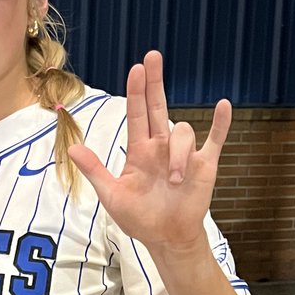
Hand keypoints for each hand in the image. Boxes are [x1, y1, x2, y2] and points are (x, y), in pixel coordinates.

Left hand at [67, 51, 229, 249]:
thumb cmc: (138, 218)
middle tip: (151, 56)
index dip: (137, 92)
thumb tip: (71, 148)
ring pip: (183, 132)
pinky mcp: (205, 165)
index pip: (137, 114)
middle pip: (158, 106)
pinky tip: (224, 105)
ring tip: (175, 180)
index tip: (136, 69)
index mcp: (139, 151)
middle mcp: (161, 147)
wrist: (166, 238)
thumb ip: (94, 170)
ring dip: (179, 154)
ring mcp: (184, 154)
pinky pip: (215, 139)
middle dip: (154, 82)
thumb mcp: (112, 195)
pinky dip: (221, 124)